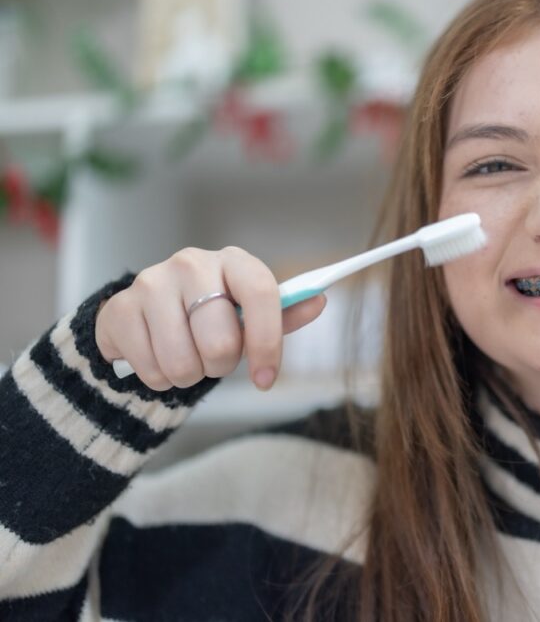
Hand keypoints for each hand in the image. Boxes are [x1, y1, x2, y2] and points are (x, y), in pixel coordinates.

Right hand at [94, 246, 325, 390]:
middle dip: (220, 364)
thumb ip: (283, 313)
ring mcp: (151, 283)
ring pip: (183, 362)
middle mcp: (192, 263)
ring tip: (187, 357)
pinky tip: (159, 356)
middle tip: (214, 357)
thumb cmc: (209, 315)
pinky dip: (160, 378)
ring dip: (189, 375)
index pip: (261, 294)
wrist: (146, 316)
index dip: (267, 342)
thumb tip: (318, 301)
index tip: (266, 378)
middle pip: (220, 340)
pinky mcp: (119, 310)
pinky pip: (152, 370)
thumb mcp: (249, 314)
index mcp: (233, 261)